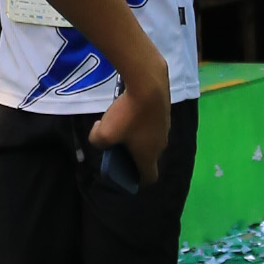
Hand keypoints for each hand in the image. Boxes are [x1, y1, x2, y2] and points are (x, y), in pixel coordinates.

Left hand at [85, 63, 169, 186]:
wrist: (148, 82)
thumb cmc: (128, 114)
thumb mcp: (103, 133)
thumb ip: (97, 142)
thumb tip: (99, 137)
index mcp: (149, 156)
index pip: (149, 178)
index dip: (137, 180)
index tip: (125, 174)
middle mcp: (161, 144)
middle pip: (148, 157)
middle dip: (132, 155)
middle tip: (117, 146)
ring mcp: (166, 127)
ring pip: (150, 138)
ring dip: (137, 137)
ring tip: (122, 125)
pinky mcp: (166, 111)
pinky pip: (152, 123)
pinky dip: (142, 121)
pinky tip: (130, 109)